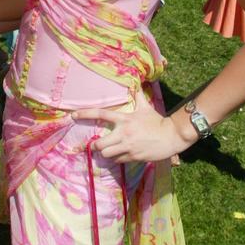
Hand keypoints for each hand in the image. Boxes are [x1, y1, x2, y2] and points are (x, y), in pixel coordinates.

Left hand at [72, 92, 190, 162]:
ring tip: (109, 151)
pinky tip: (120, 155)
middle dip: (95, 146)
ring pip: (107, 155)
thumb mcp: (146, 107)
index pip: (101, 114)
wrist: (172, 136)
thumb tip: (136, 84)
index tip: (73, 115)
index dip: (85, 114)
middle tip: (96, 145)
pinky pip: (118, 161)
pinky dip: (117, 159)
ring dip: (106, 154)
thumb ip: (138, 97)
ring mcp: (128, 147)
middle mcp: (123, 133)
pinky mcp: (133, 157)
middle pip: (99, 144)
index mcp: (124, 119)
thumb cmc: (157, 121)